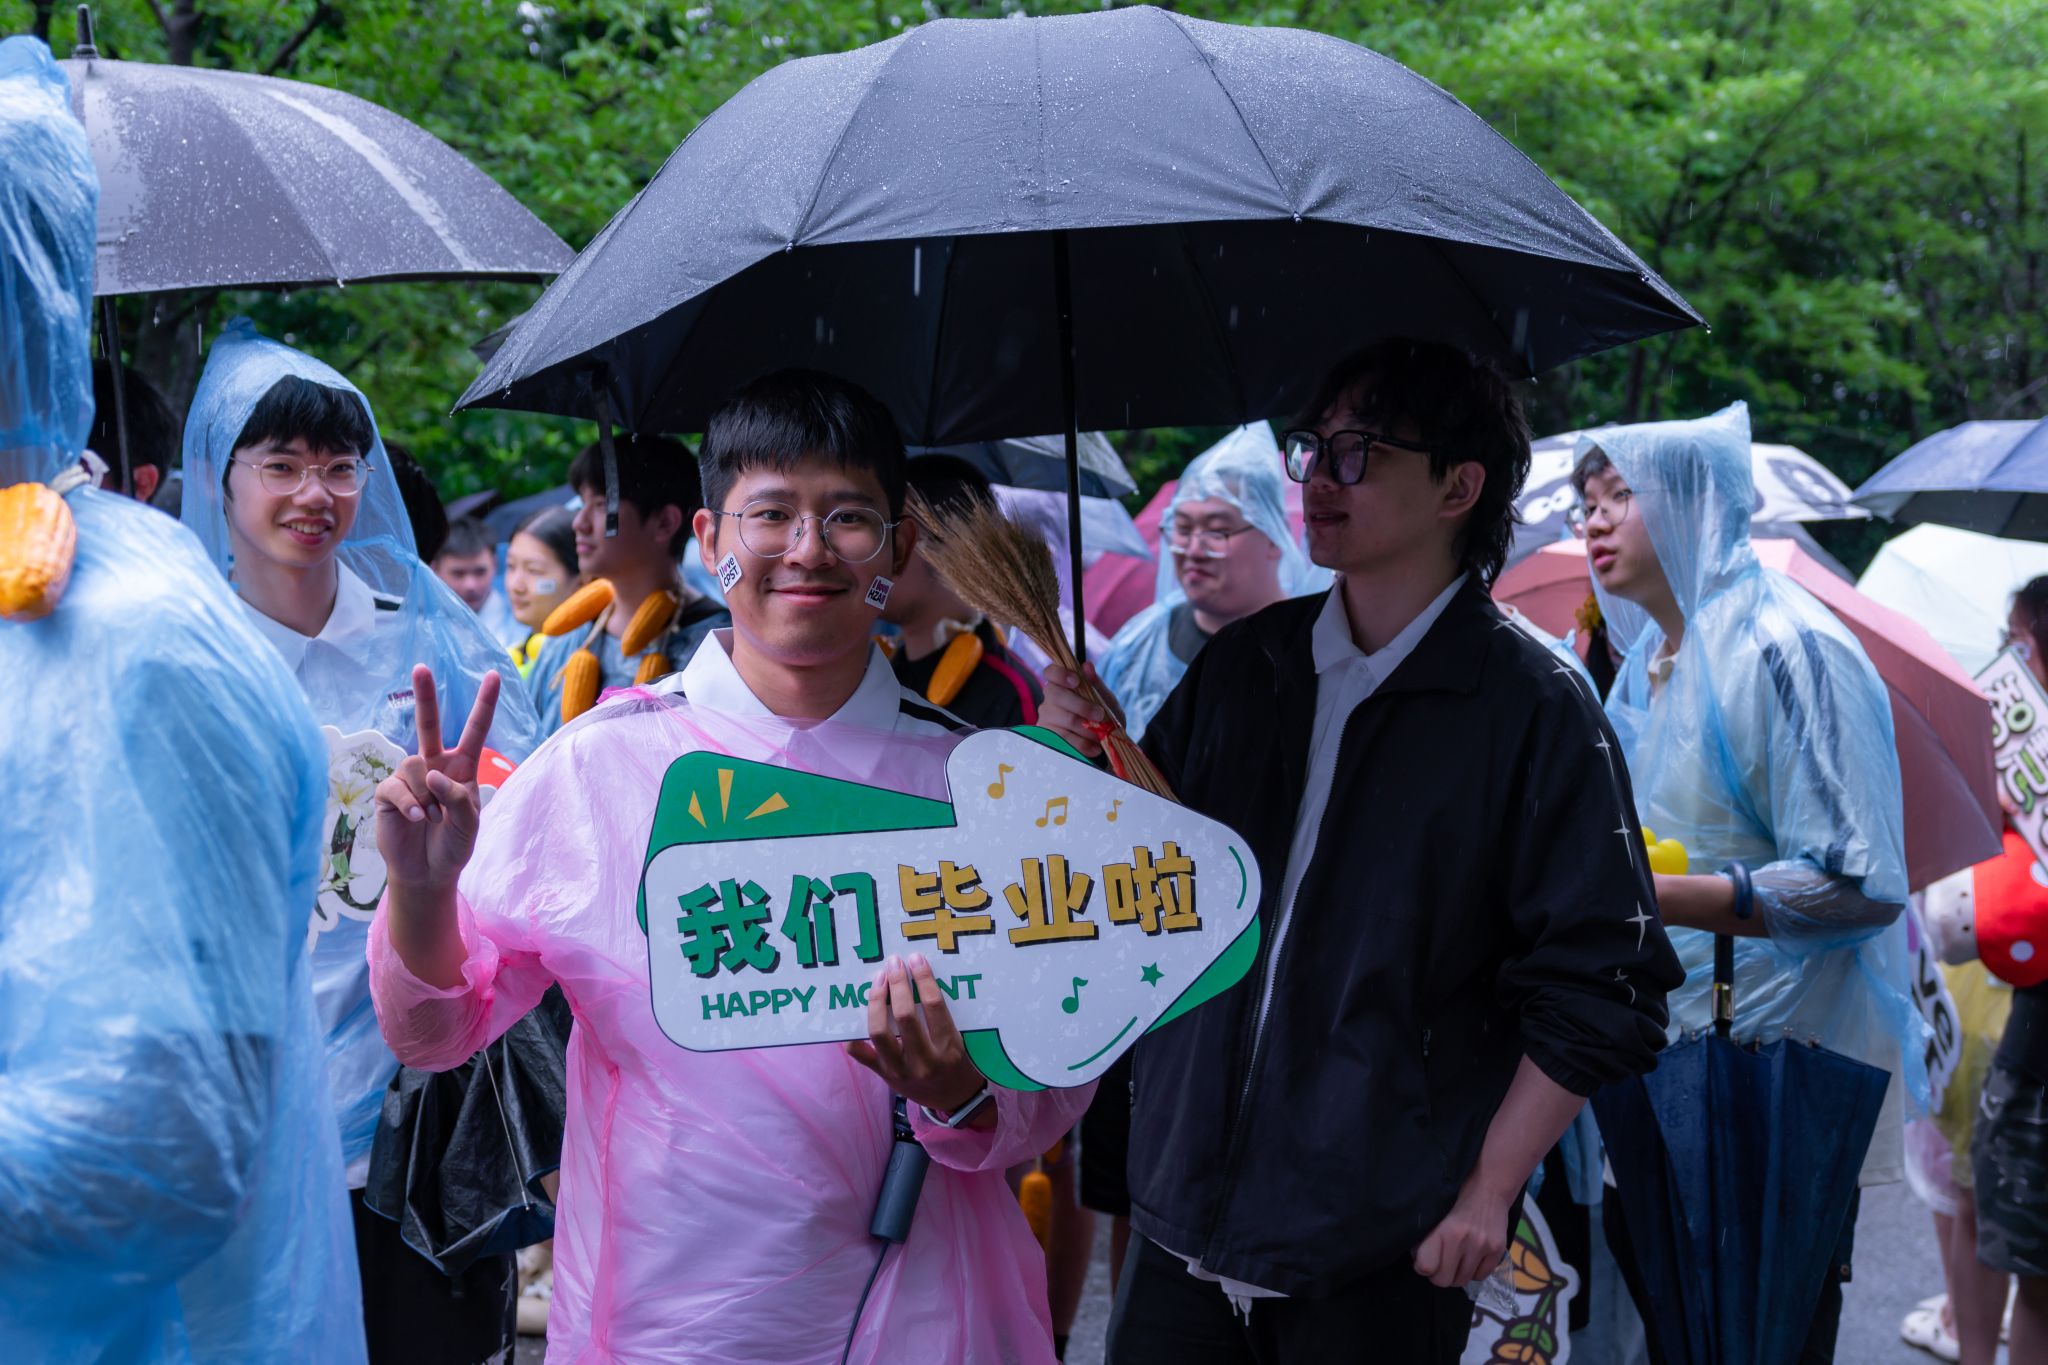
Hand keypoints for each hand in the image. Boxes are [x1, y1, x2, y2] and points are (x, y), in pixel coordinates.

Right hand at [373, 664, 500, 893]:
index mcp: (461, 768)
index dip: (484, 704)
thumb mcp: (468, 822)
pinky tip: (416, 818)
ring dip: (426, 796)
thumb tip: (431, 773)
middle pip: (428, 725)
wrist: (428, 872)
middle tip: (421, 667)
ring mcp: (409, 778)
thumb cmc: (452, 844)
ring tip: (431, 818)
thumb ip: (456, 796)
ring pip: (414, 766)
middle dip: (425, 696)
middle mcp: (434, 766)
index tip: (493, 675)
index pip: (475, 731)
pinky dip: (410, 803)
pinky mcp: (388, 793)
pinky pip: (396, 787)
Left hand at [846, 953, 992, 1123]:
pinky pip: (861, 1053)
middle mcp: (924, 1061)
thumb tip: (917, 978)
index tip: (916, 960)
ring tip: (878, 980)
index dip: (923, 979)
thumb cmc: (957, 1063)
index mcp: (948, 1048)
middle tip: (894, 964)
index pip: (934, 1006)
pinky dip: (853, 1034)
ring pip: (880, 1032)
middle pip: (905, 1016)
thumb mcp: (959, 1040)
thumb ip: (940, 1017)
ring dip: (876, 1001)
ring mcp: (900, 1070)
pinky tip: (853, 1015)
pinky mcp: (884, 1076)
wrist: (952, 1100)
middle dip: (898, 984)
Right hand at [1038, 664, 1122, 758]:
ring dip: (1086, 729)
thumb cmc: (1105, 717)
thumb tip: (1087, 666)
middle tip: (1099, 715)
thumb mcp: (1106, 700)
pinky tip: (1094, 748)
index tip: (1077, 681)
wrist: (1107, 746)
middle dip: (1081, 706)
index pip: (1051, 672)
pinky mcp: (1047, 739)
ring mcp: (1046, 719)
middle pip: (1056, 695)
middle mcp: (1050, 699)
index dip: (1060, 674)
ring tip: (1100, 735)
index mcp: (1062, 684)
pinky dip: (1082, 744)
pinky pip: (1063, 740)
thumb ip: (1097, 685)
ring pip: (1063, 720)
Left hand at [1413, 1172, 1512, 1288]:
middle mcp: (1464, 1241)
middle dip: (1439, 1274)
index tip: (1424, 1259)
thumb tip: (1418, 1262)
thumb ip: (1425, 1238)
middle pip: (1444, 1280)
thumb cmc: (1455, 1199)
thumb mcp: (1435, 1215)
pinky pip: (1481, 1276)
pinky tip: (1471, 1257)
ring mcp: (1483, 1247)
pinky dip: (1474, 1271)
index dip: (1422, 1266)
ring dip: (1457, 1273)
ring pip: (1463, 1280)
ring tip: (1456, 1258)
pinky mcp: (1498, 1251)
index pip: (1426, 1267)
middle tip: (1440, 1263)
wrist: (1488, 1188)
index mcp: (1443, 1231)